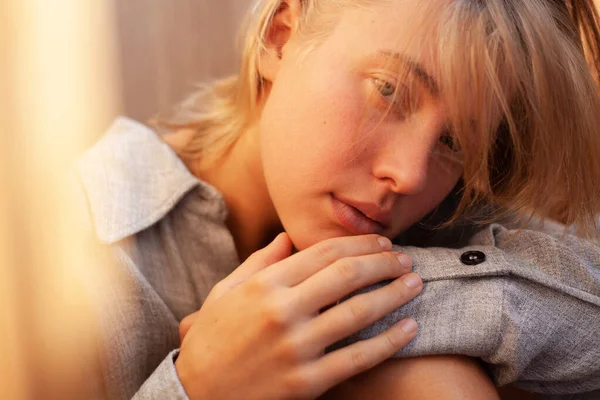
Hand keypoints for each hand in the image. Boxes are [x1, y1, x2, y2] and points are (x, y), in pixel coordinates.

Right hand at [175, 233, 422, 399]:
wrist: (196, 396)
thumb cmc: (212, 340)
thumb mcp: (225, 293)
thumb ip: (259, 262)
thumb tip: (286, 237)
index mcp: (264, 285)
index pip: (323, 253)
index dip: (358, 244)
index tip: (381, 243)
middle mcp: (282, 311)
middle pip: (347, 276)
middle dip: (383, 263)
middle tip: (405, 259)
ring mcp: (296, 348)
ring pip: (358, 313)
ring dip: (394, 294)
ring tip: (416, 284)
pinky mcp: (307, 383)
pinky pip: (358, 358)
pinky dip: (389, 342)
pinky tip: (410, 328)